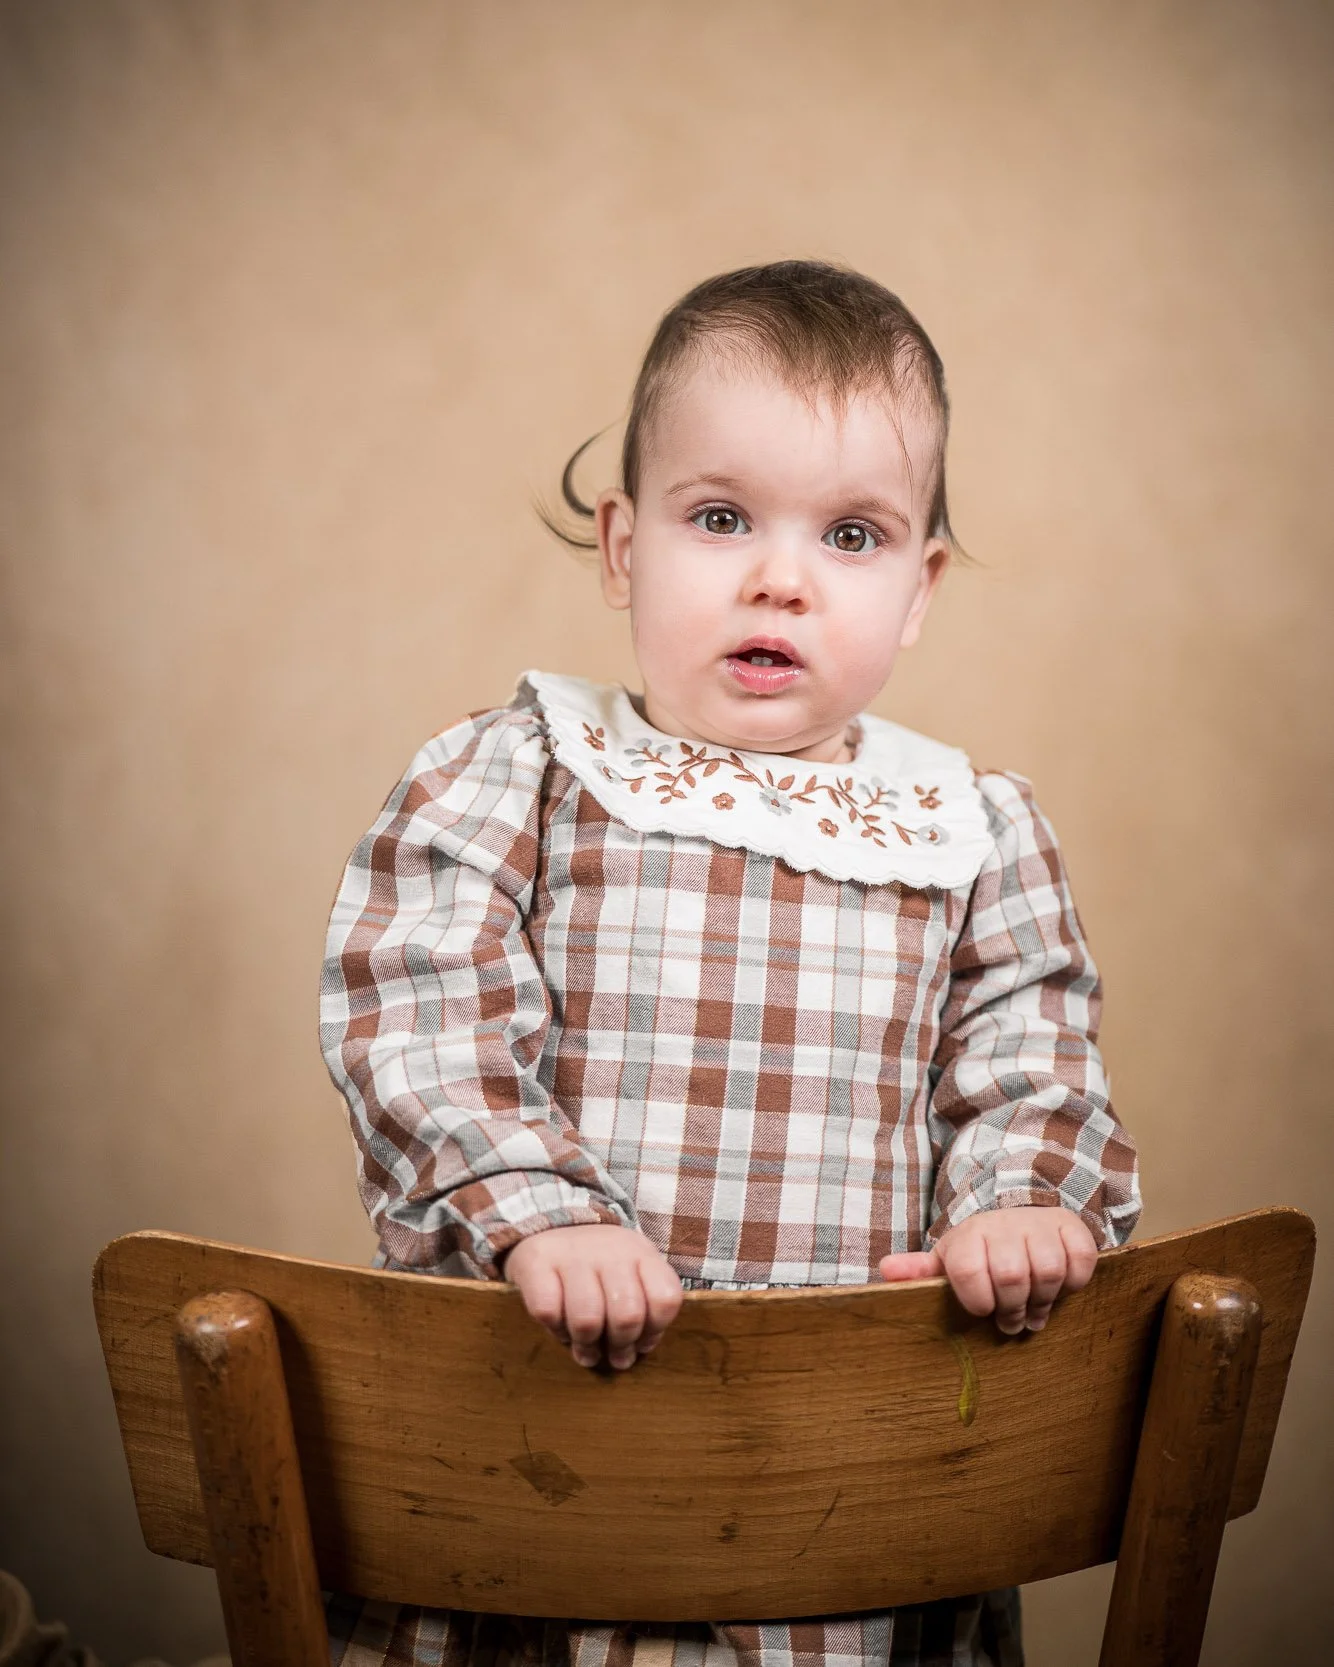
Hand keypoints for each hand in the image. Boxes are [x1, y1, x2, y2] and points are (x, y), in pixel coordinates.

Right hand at [503, 1224, 683, 1369]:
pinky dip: (555, 1329)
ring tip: (586, 1348)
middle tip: (613, 1355)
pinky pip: (548, 1313)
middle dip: (620, 1346)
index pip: (665, 1299)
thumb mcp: (632, 1274)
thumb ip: (642, 1310)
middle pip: (627, 1316)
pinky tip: (560, 1326)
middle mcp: (611, 1249)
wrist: (552, 1224)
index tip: (641, 1341)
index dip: (655, 1331)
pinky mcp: (537, 1262)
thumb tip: (631, 1354)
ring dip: (586, 1344)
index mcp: (641, 1253)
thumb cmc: (600, 1265)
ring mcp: (573, 1253)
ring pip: (587, 1320)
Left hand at [877, 1206, 1097, 1334]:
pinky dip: (1074, 1281)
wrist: (1019, 1220)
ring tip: (1034, 1311)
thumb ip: (919, 1271)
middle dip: (1013, 1310)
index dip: (977, 1301)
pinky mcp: (1071, 1225)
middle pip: (1011, 1276)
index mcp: (968, 1235)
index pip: (968, 1270)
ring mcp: (1038, 1223)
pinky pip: (1080, 1259)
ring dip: (1043, 1301)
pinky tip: (1060, 1287)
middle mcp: (1002, 1223)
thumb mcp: (949, 1262)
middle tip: (1012, 1322)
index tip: (983, 1310)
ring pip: (1047, 1270)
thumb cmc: (981, 1254)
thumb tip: (886, 1271)